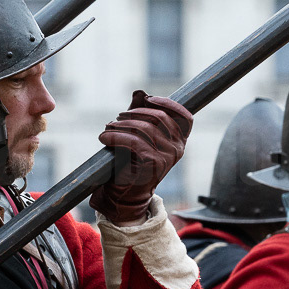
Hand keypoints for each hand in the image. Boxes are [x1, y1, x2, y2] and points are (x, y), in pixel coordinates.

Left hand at [91, 92, 192, 224]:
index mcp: (179, 141)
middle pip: (159, 117)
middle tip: (116, 118)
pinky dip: (115, 137)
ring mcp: (168, 157)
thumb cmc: (132, 163)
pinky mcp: (154, 163)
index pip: (184, 116)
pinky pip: (133, 142)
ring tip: (107, 128)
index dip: (167, 103)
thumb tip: (140, 92)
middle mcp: (178, 148)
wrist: (126, 195)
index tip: (147, 98)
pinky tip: (104, 138)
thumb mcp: (138, 136)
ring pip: (144, 128)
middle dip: (134, 113)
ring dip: (120, 125)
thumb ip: (141, 114)